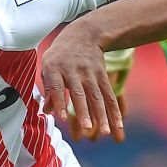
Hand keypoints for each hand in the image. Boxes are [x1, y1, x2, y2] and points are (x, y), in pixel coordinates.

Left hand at [42, 21, 125, 142]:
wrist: (84, 34)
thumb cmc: (60, 56)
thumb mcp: (48, 66)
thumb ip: (49, 89)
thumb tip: (47, 112)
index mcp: (55, 68)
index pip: (58, 86)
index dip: (60, 101)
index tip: (62, 117)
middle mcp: (74, 70)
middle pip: (80, 93)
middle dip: (83, 111)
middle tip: (86, 128)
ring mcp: (90, 73)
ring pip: (97, 96)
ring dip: (101, 115)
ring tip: (104, 131)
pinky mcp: (102, 75)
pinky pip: (110, 95)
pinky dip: (115, 111)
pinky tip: (118, 125)